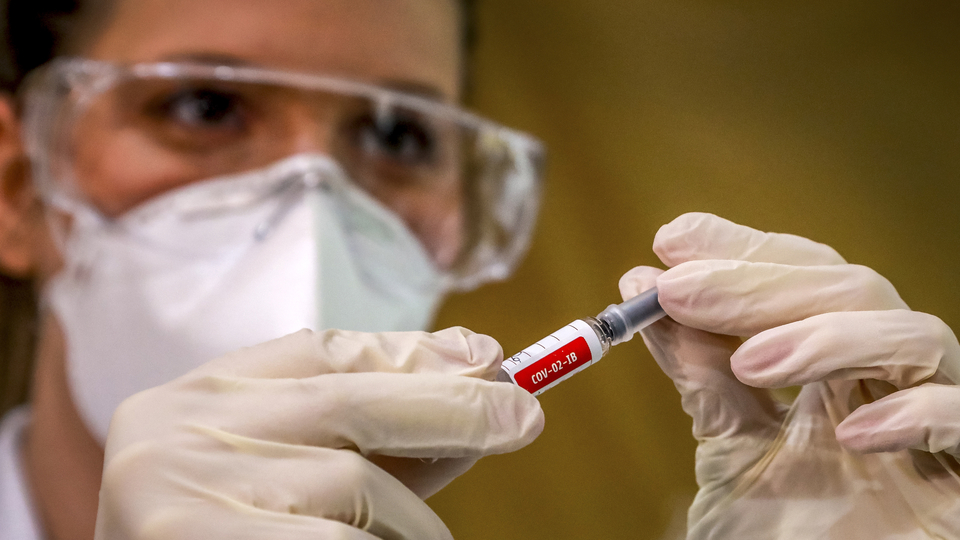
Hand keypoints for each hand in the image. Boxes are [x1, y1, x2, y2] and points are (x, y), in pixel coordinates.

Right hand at [95, 327, 543, 539]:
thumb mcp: (287, 469)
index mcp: (199, 394)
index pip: (320, 352)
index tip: (487, 356)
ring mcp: (183, 489)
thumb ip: (373, 433)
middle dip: (448, 406)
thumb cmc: (232, 533)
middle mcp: (180, 428)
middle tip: (524, 414)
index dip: (411, 353)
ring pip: (356, 484)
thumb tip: (479, 380)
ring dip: (415, 521)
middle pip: (346, 399)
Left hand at [621, 213, 959, 538]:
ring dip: (826, 334)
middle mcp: (885, 387)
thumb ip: (702, 377)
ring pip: (916, 333)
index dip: (744, 251)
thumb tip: (644, 294)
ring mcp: (933, 428)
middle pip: (853, 288)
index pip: (801, 280)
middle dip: (762, 281)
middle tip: (679, 286)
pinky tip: (848, 433)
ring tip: (752, 363)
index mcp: (831, 374)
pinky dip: (915, 413)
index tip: (672, 239)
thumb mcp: (730, 452)